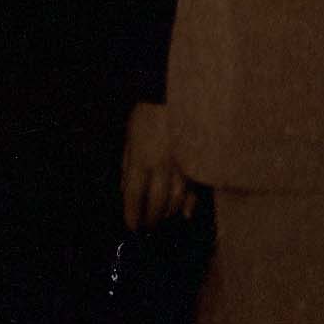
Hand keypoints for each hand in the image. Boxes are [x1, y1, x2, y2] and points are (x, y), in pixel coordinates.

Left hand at [120, 100, 193, 232]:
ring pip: (177, 198)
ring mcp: (182, 164)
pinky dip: (190, 203)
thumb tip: (126, 190)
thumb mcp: (129, 139)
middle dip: (151, 218)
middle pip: (157, 201)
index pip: (134, 195)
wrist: (172, 95)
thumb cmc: (146, 117)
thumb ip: (128, 165)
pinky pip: (195, 188)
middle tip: (147, 227)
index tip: (131, 226)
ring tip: (162, 219)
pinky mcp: (197, 161)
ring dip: (168, 212)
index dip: (132, 214)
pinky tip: (185, 213)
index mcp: (140, 159)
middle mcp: (161, 165)